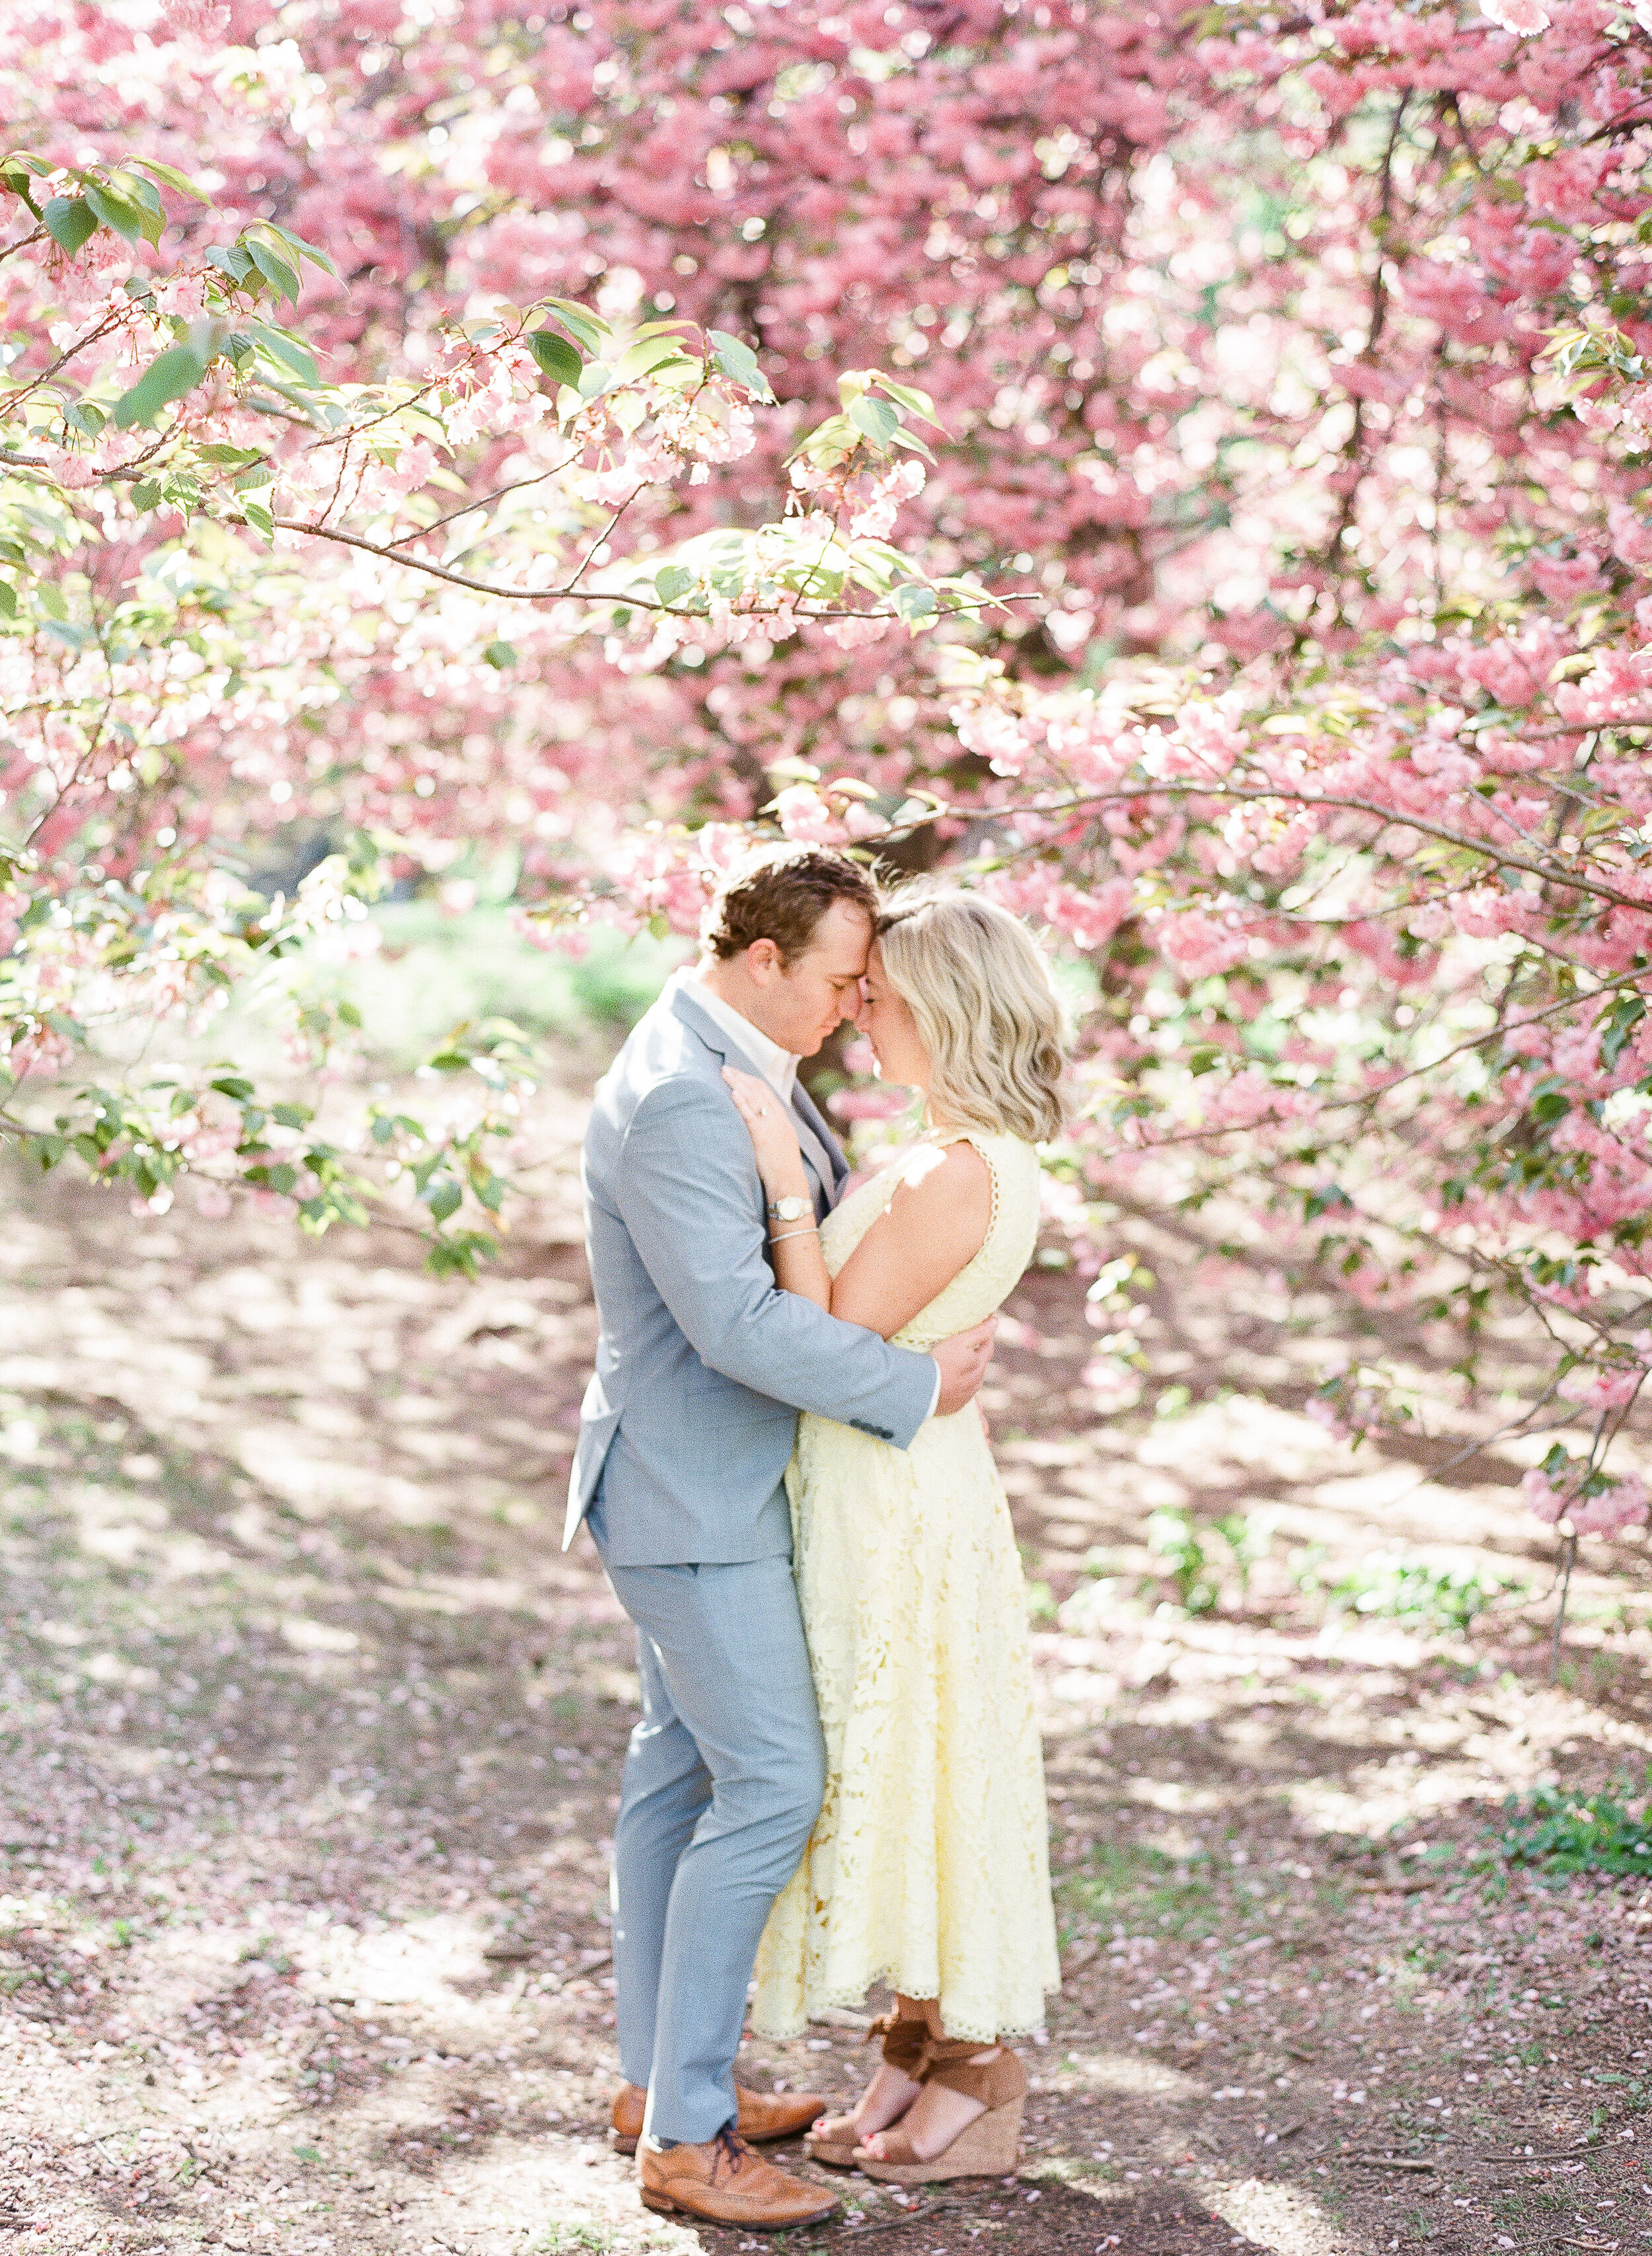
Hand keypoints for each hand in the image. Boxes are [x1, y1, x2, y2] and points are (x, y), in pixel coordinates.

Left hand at [722, 1066, 809, 1199]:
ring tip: (725, 1073)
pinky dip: (742, 1103)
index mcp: (782, 1118)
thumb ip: (771, 1128)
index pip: (766, 1091)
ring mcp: (770, 1125)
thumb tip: (759, 1122)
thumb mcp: (781, 1141)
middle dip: (741, 1077)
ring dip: (737, 1084)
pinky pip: (750, 1116)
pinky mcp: (761, 1136)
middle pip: (758, 1090)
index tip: (738, 1074)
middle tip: (726, 1068)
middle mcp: (777, 1117)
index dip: (750, 1080)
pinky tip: (733, 1094)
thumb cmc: (783, 1167)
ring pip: (753, 1098)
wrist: (789, 1181)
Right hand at [931, 1319, 994, 1417]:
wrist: (922, 1389)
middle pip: (979, 1366)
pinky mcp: (954, 1407)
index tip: (981, 1329)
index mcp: (978, 1366)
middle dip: (975, 1357)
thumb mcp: (959, 1341)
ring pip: (971, 1382)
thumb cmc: (940, 1360)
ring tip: (955, 1366)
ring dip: (967, 1374)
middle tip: (964, 1347)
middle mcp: (976, 1383)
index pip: (988, 1348)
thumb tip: (995, 1321)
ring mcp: (965, 1397)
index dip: (985, 1337)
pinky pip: (960, 1395)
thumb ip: (979, 1332)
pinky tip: (949, 1384)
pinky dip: (958, 1388)